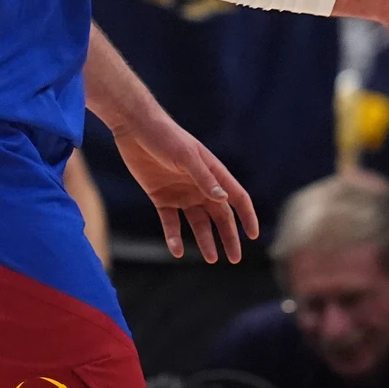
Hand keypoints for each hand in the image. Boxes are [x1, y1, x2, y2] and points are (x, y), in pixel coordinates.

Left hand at [110, 113, 258, 263]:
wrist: (135, 128)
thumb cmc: (166, 137)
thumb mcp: (186, 156)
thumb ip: (204, 178)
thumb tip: (224, 200)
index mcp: (213, 173)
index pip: (237, 198)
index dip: (246, 216)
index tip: (253, 236)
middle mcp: (200, 186)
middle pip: (220, 216)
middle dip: (229, 237)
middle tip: (234, 259)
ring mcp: (181, 193)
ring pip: (198, 223)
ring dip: (205, 241)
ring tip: (212, 259)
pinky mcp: (161, 198)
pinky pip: (171, 222)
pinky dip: (174, 237)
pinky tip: (176, 251)